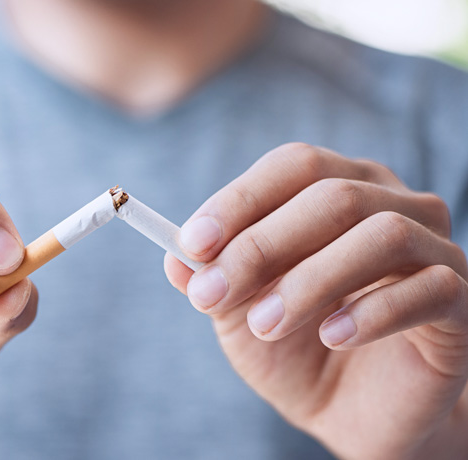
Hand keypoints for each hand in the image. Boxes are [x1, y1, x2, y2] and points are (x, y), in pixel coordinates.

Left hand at [166, 143, 467, 458]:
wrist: (353, 410)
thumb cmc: (295, 347)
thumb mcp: (239, 313)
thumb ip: (213, 278)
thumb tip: (173, 256)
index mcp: (340, 188)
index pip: (293, 167)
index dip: (240, 201)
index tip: (192, 244)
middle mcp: (393, 203)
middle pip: (331, 194)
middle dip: (260, 245)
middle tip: (211, 294)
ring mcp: (435, 247)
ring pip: (380, 234)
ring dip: (309, 281)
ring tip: (265, 325)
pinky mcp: (462, 299)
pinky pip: (428, 287)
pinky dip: (370, 313)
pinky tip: (331, 337)